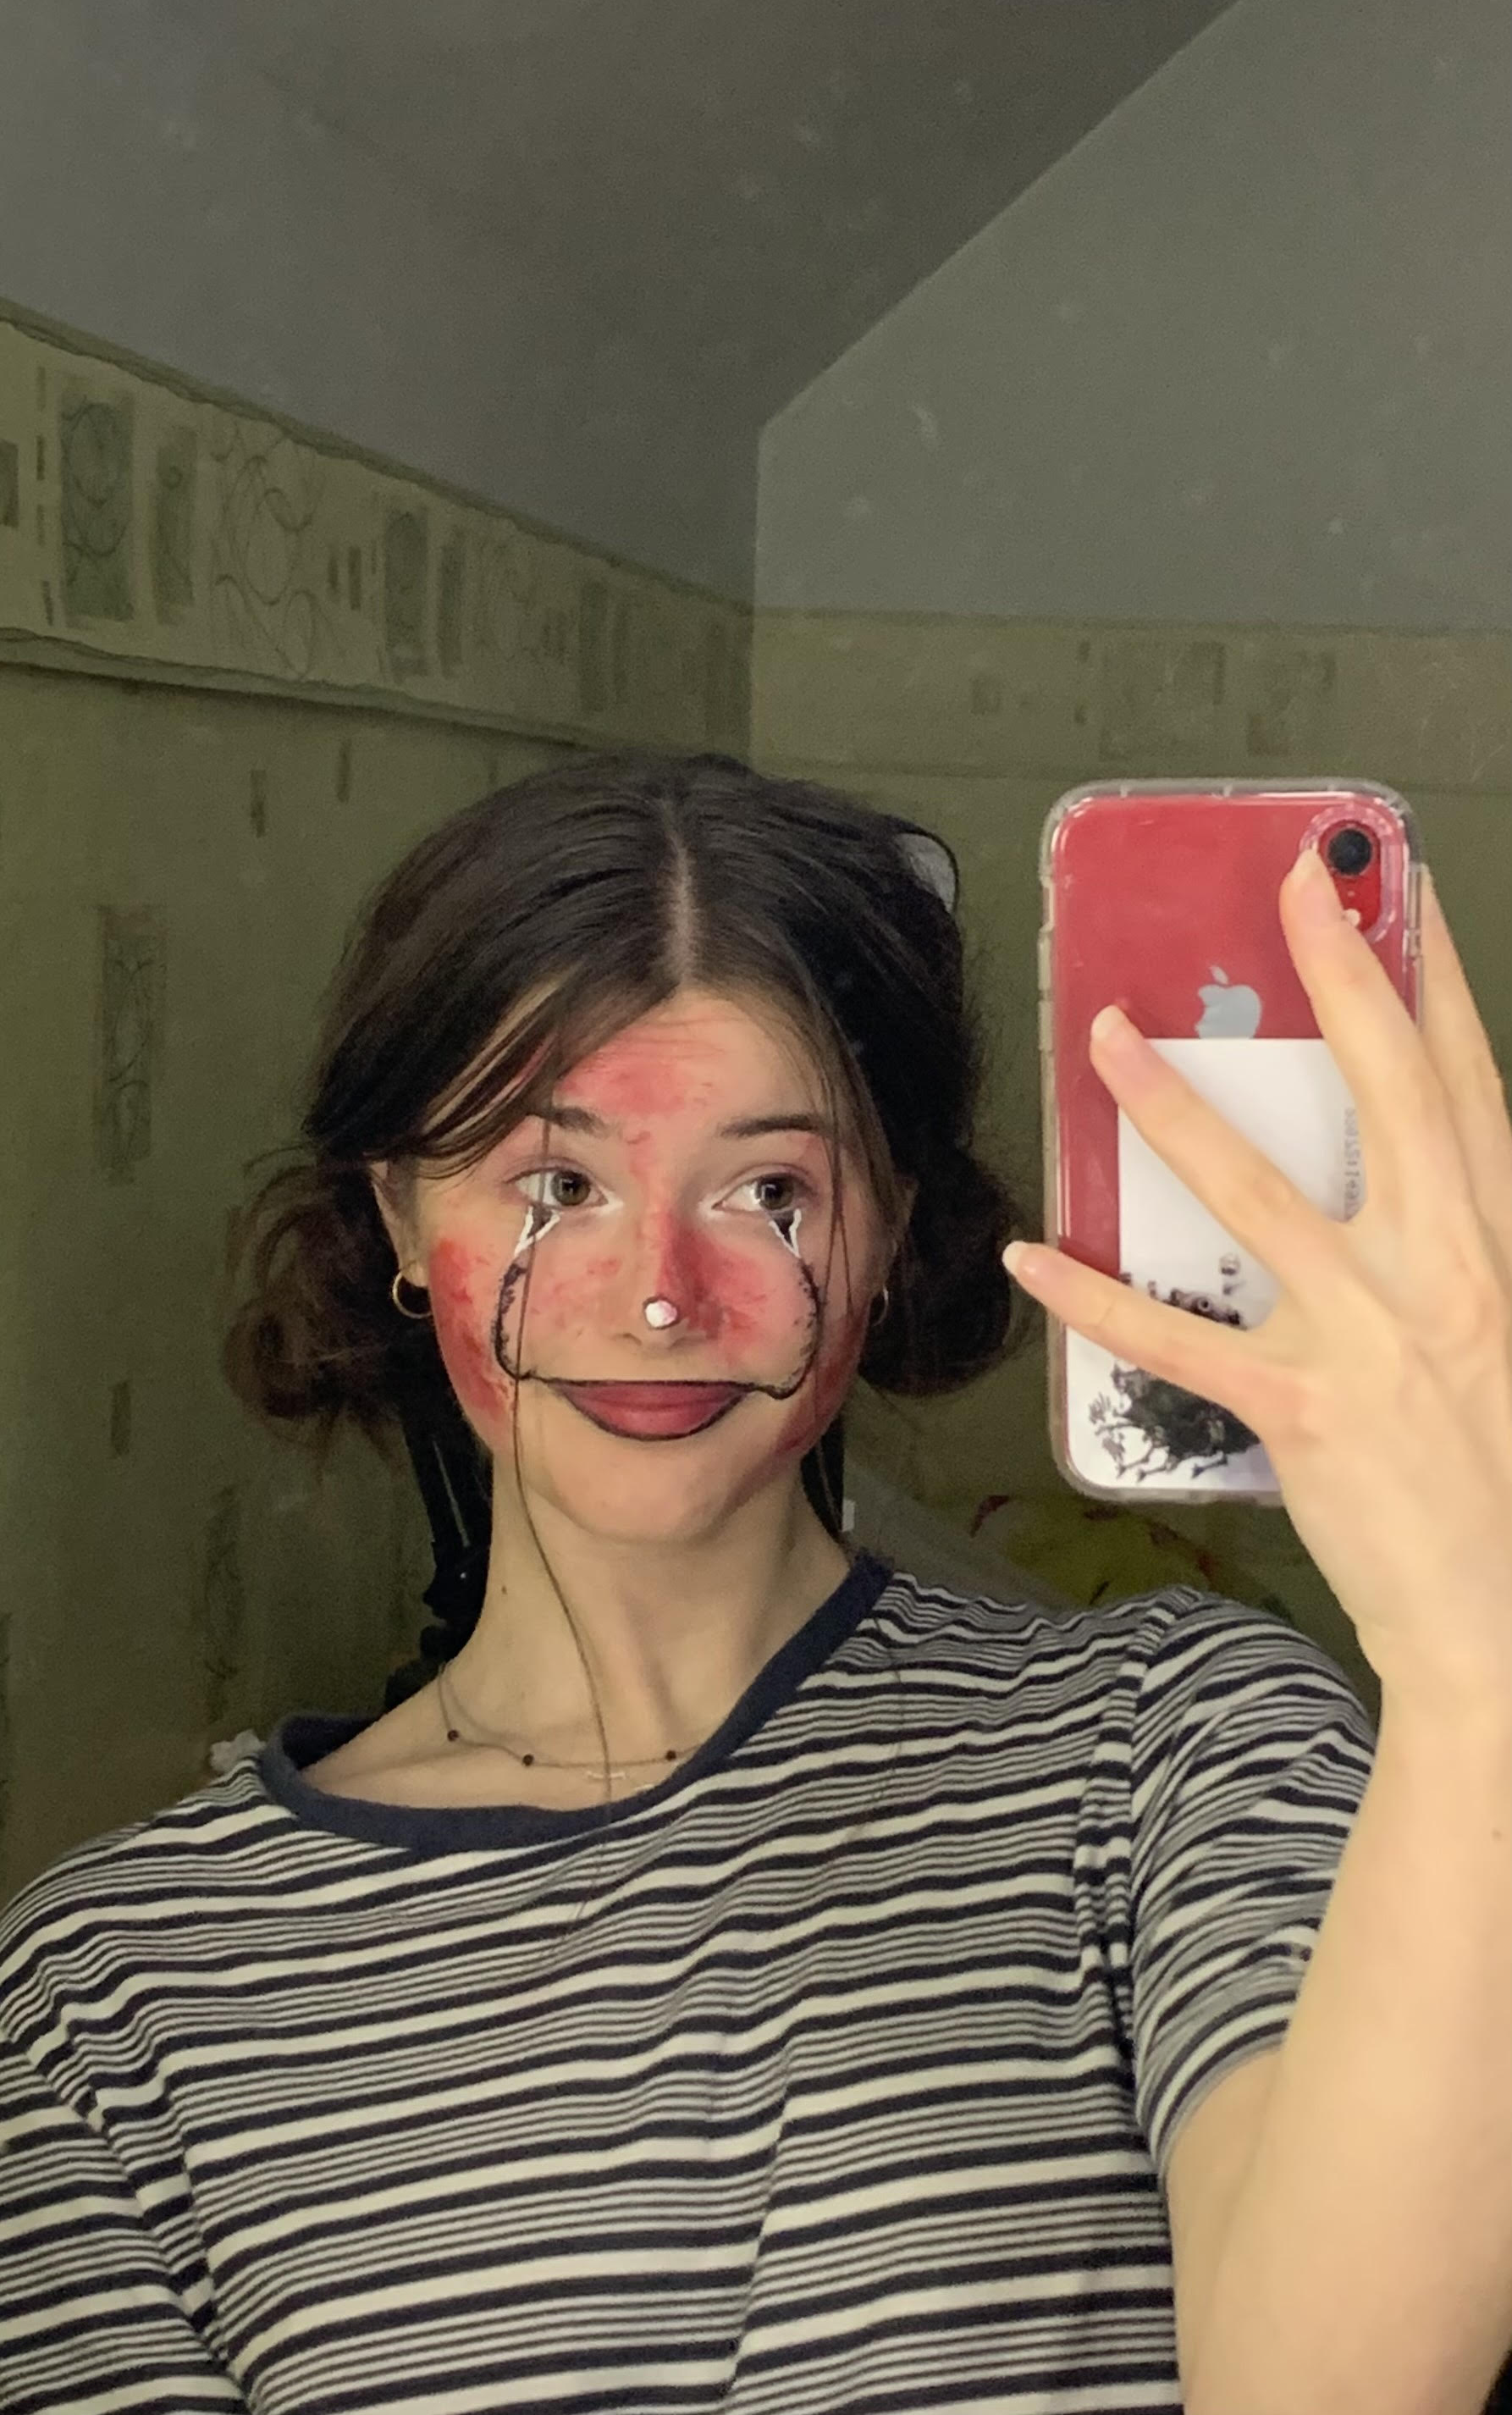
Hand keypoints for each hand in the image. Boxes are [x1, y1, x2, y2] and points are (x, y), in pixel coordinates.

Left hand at [1004, 853, 1511, 1706]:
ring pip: (1257, 1194)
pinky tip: (1034, 1256)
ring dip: (1174, 1106)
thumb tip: (1397, 1174)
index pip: (1471, 1083)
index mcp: (1497, 1244)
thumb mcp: (1491, 1327)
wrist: (1503, 1617)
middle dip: (1342, 975)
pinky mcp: (1303, 1412)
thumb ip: (1450, 1240)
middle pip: (1392, 1091)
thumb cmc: (1495, 1471)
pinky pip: (1178, 1341)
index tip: (1402, 890)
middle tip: (1291, 882)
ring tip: (1103, 1032)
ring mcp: (1373, 1338)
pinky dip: (1097, 1298)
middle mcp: (1446, 1269)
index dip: (1436, 978)